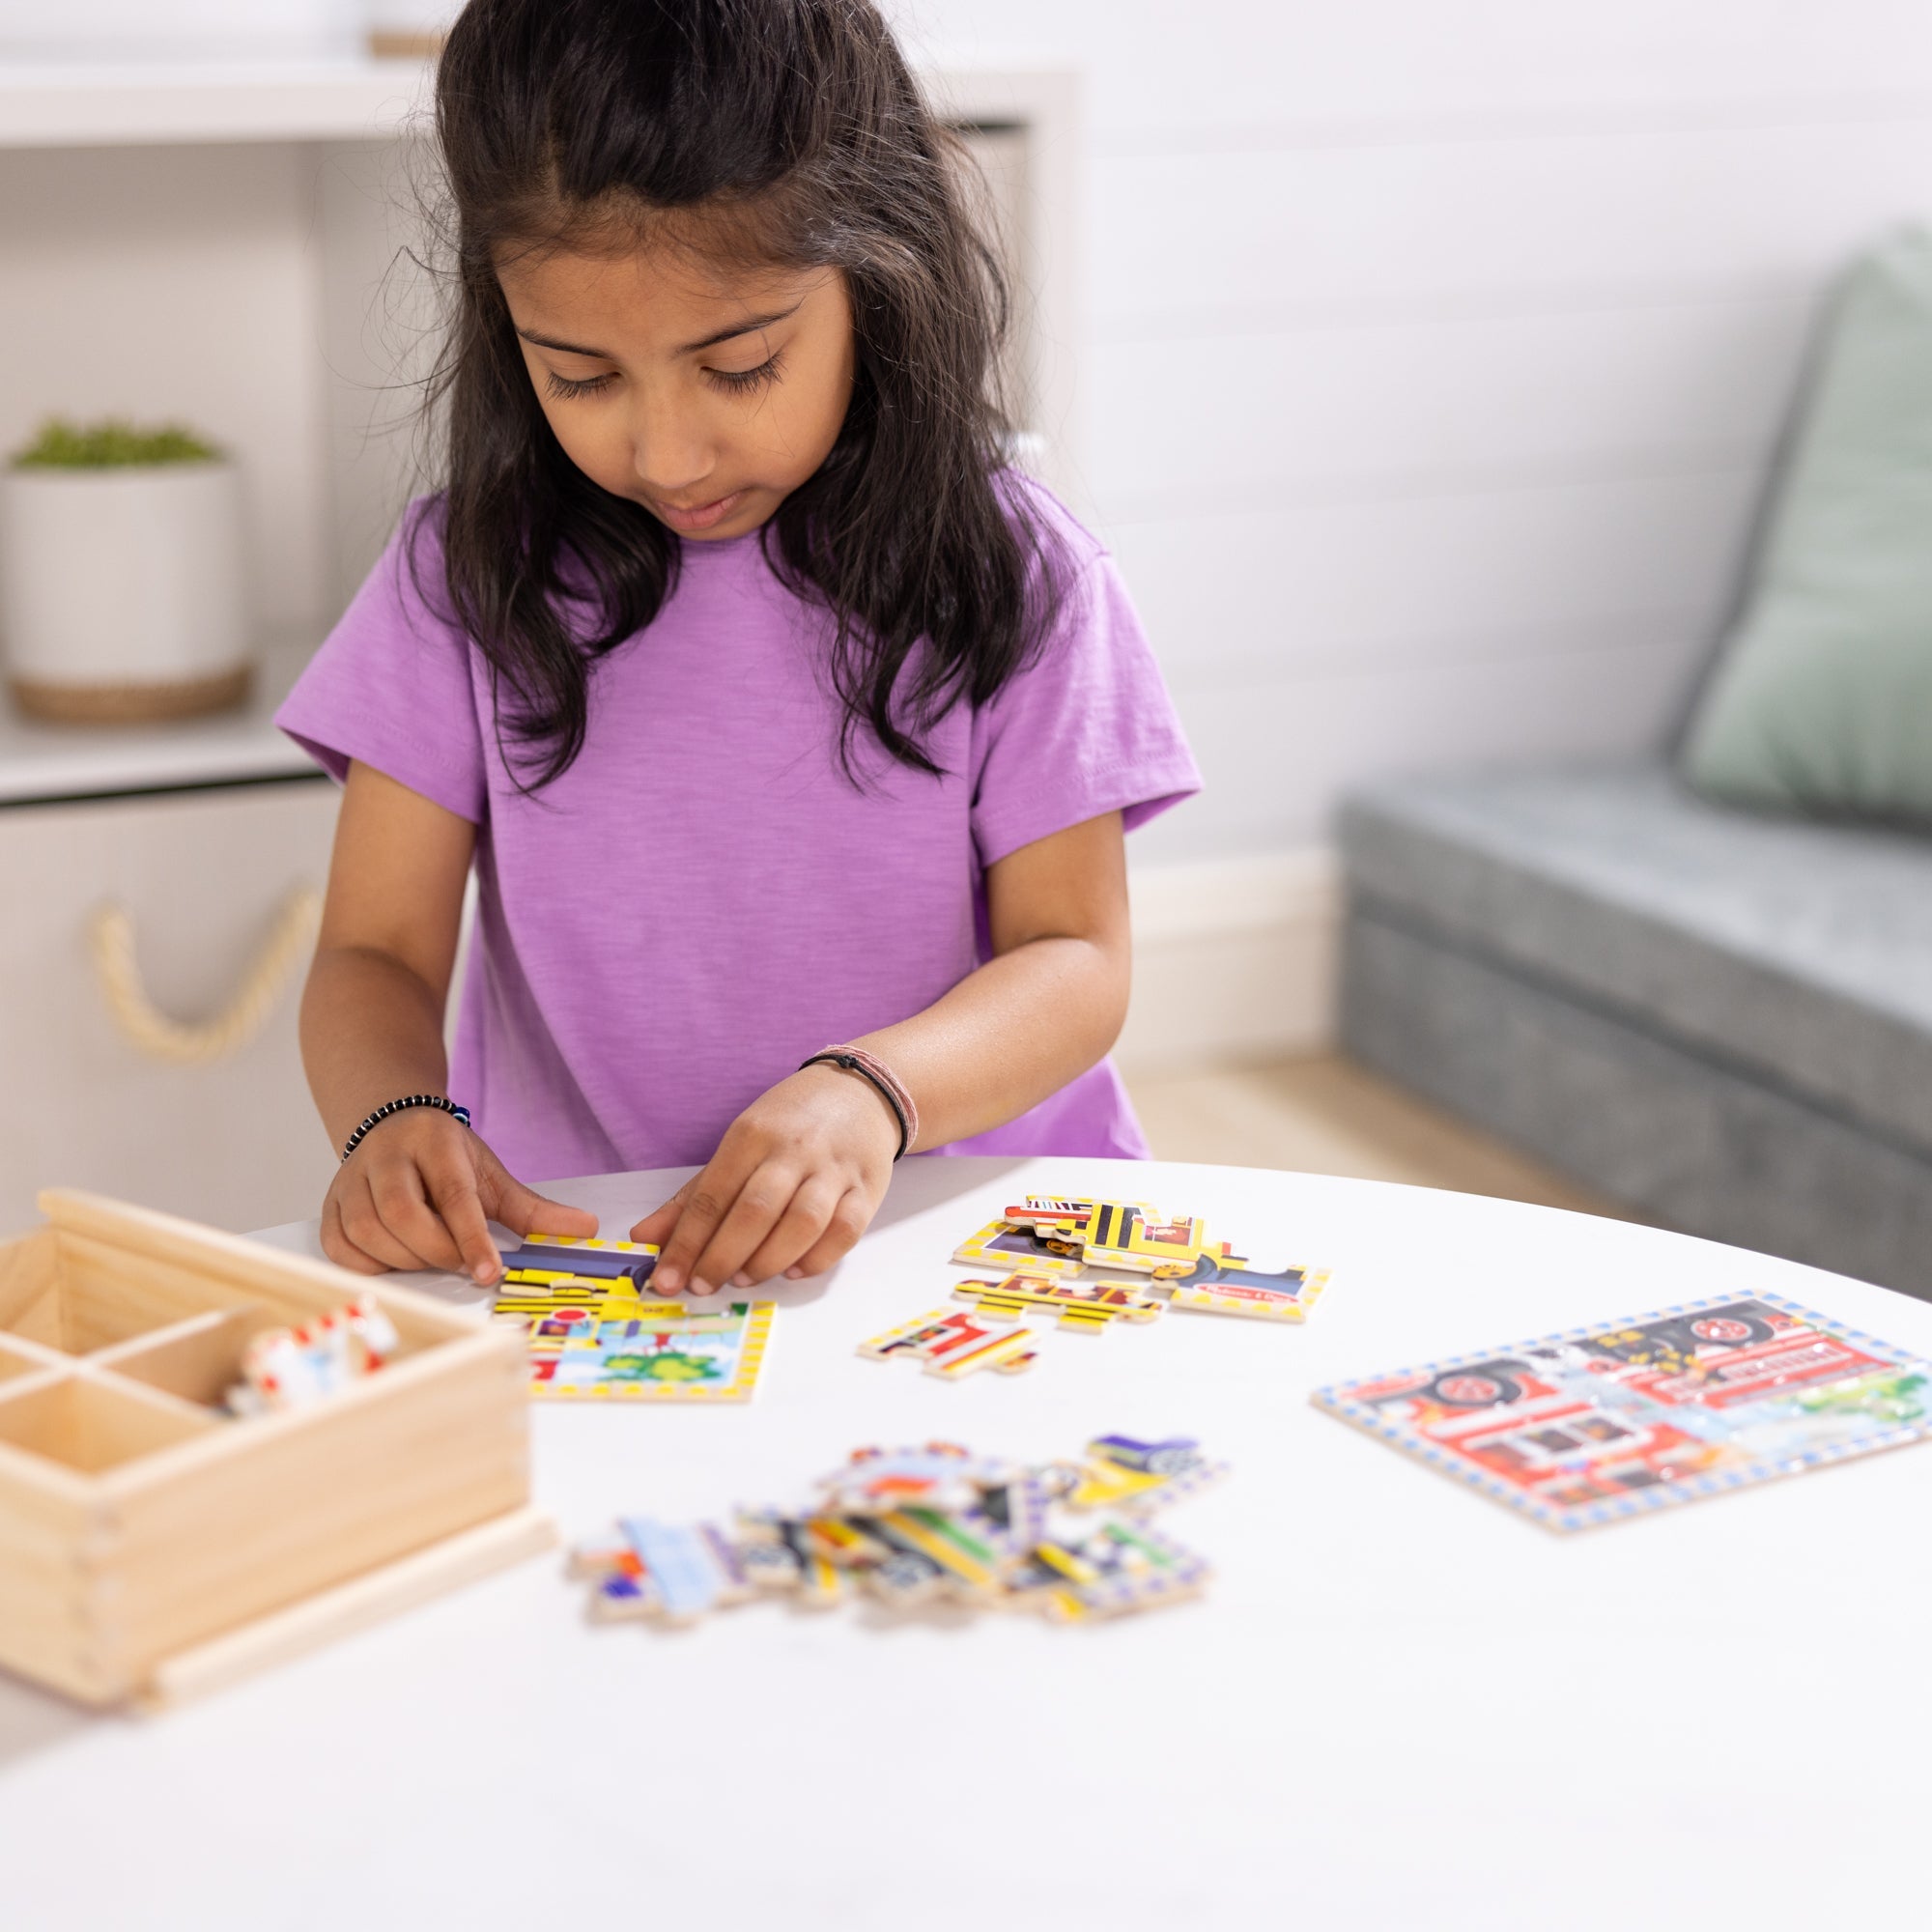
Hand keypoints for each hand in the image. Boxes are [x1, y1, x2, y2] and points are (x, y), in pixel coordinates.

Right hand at [321, 1109, 597, 1285]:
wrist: (390, 1125)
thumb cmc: (445, 1156)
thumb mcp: (492, 1174)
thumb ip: (532, 1209)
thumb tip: (585, 1229)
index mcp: (434, 1141)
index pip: (454, 1195)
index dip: (471, 1238)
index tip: (488, 1272)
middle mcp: (386, 1156)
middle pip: (405, 1218)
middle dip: (439, 1251)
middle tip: (463, 1263)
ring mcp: (350, 1180)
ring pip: (370, 1234)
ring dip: (408, 1260)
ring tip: (433, 1255)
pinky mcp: (329, 1205)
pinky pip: (342, 1249)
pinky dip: (371, 1265)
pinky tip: (397, 1257)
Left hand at [631, 1065, 898, 1292]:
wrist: (860, 1090)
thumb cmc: (789, 1123)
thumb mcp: (738, 1146)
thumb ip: (694, 1197)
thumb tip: (644, 1237)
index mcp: (752, 1135)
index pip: (712, 1195)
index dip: (687, 1242)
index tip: (667, 1279)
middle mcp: (793, 1150)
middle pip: (755, 1210)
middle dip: (723, 1256)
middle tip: (702, 1285)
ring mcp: (833, 1169)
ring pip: (803, 1222)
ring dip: (769, 1259)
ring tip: (745, 1278)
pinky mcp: (867, 1187)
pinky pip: (846, 1230)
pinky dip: (818, 1258)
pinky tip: (794, 1270)